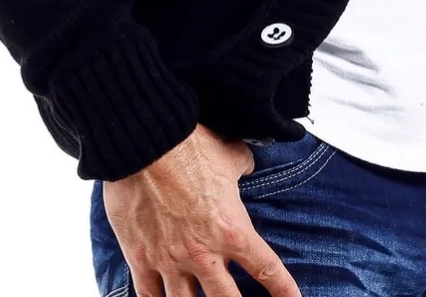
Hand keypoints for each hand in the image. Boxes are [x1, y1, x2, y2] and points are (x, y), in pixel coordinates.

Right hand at [102, 123, 302, 296]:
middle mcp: (203, 254)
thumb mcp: (230, 154)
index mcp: (232, 230)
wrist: (145, 145)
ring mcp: (170, 261)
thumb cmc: (189, 146)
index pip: (267, 269)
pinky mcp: (141, 258)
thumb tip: (246, 167)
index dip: (285, 291)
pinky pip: (148, 296)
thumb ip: (242, 166)